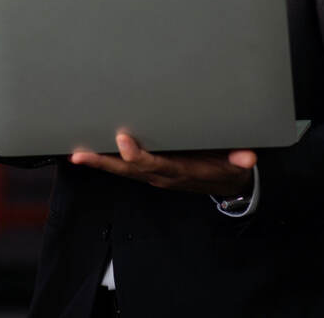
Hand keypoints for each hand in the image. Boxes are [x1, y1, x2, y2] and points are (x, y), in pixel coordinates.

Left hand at [70, 132, 255, 197]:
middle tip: (82, 154)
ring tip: (76, 154)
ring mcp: (155, 174)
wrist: (227, 184)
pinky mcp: (151, 171)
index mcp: (182, 171)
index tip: (124, 140)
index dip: (139, 155)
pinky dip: (107, 161)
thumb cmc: (228, 167)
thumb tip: (247, 158)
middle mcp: (163, 175)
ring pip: (123, 170)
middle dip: (106, 162)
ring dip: (100, 163)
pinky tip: (88, 153)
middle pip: (130, 170)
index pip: (157, 164)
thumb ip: (239, 160)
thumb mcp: (238, 164)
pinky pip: (126, 168)